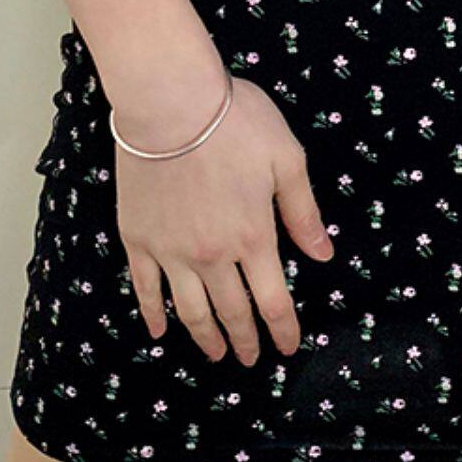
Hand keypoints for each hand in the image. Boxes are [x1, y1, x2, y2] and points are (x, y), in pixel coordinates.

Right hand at [112, 70, 333, 365]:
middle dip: (245, 340)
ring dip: (205, 337)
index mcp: (254, 237)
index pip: (273, 300)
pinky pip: (144, 288)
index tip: (288, 347)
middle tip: (249, 359)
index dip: (283, 329)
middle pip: (233, 312)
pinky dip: (152, 314)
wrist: (171, 102)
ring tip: (214, 353)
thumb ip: (303, 211)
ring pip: (190, 309)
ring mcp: (171, 250)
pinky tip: (159, 330)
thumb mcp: (286, 159)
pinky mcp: (138, 238)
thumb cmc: (234, 122)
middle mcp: (213, 255)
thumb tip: (323, 254)